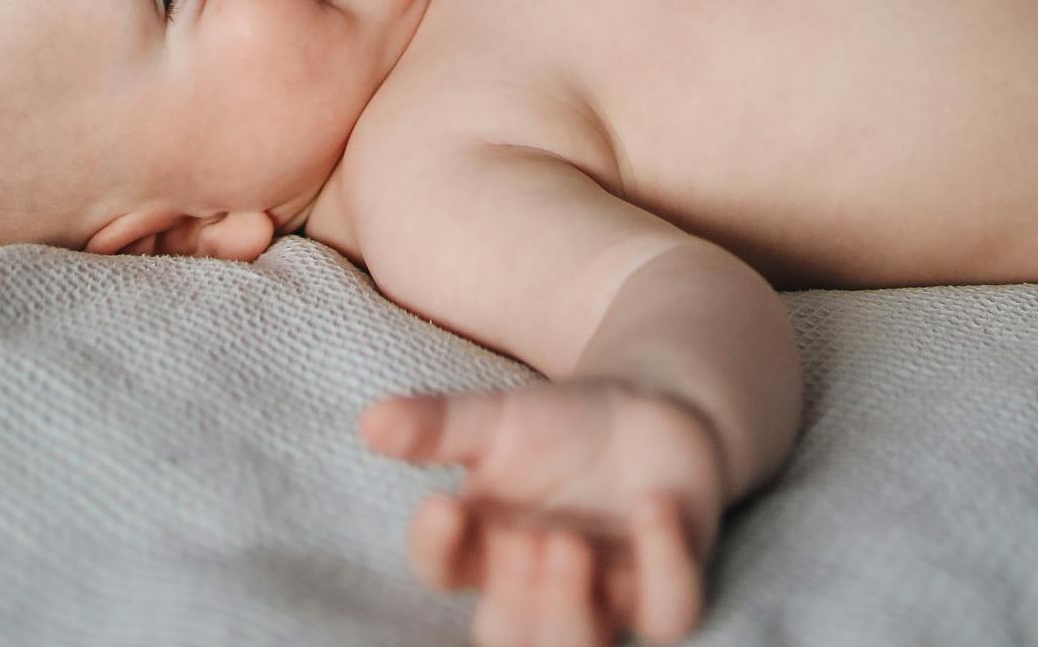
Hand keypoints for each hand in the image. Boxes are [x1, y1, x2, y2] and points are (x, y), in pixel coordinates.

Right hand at [362, 381, 721, 645]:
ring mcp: (605, 596)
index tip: (445, 505)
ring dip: (569, 608)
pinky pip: (668, 611)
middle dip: (513, 598)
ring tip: (569, 542)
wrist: (652, 413)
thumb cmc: (561, 429)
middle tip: (526, 538)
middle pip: (508, 637)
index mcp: (487, 550)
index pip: (443, 571)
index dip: (437, 550)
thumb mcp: (498, 419)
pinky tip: (652, 507)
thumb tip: (368, 421)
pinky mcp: (664, 590)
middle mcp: (539, 588)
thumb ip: (438, 424)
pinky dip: (662, 566)